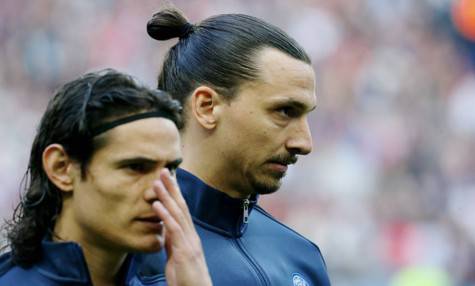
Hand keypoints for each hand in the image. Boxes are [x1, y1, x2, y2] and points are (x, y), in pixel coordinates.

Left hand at [152, 168, 211, 285]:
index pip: (181, 210)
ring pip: (178, 214)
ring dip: (167, 196)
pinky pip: (174, 230)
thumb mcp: (177, 256)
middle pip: (181, 206)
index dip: (174, 193)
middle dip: (172, 187)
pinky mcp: (185, 252)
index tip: (167, 179)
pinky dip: (165, 216)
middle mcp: (191, 235)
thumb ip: (173, 242)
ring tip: (157, 182)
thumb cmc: (187, 278)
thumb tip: (166, 230)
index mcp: (189, 236)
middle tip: (164, 170)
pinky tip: (157, 205)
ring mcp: (190, 242)